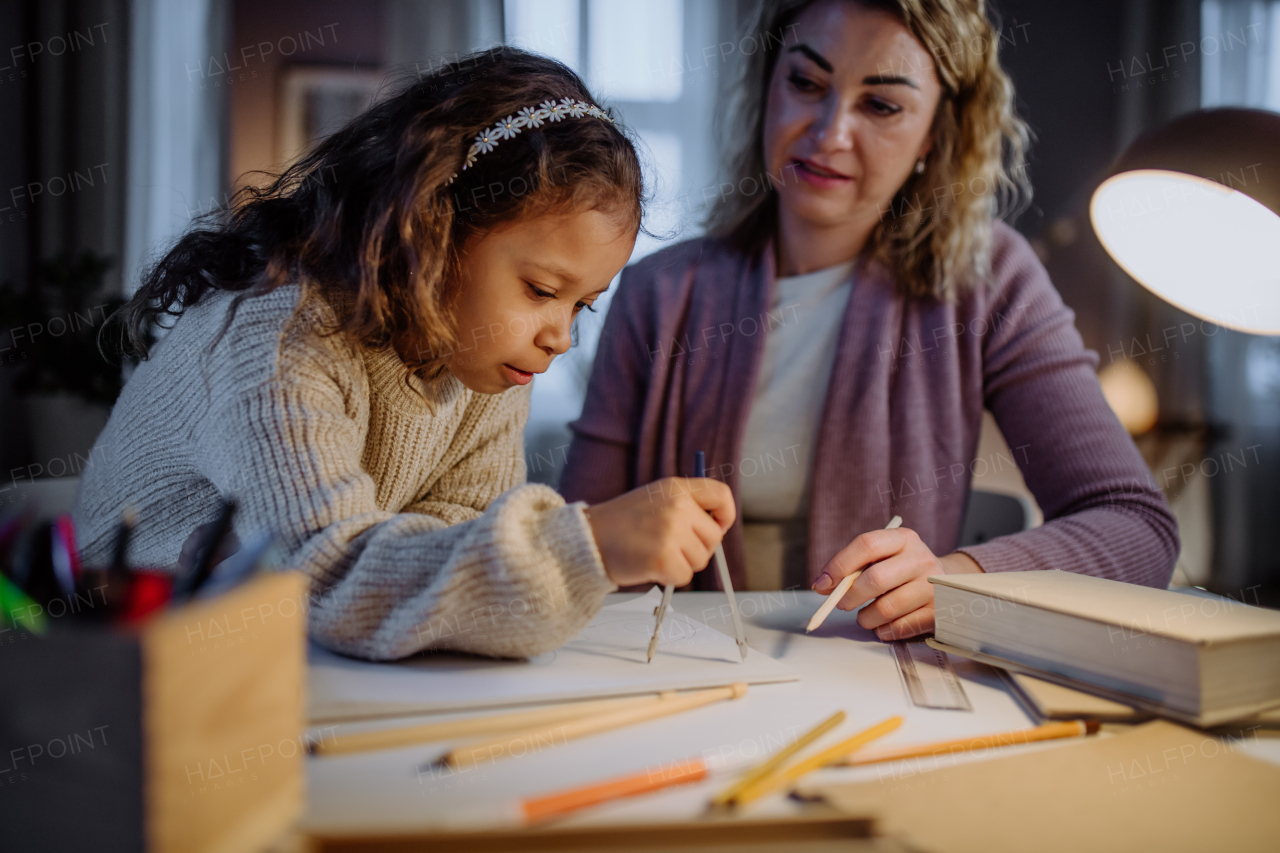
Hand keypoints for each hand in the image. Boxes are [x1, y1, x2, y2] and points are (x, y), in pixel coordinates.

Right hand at [585, 477, 735, 587]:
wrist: (587, 540)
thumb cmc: (619, 524)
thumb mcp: (654, 499)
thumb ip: (684, 506)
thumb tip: (716, 526)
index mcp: (676, 487)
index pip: (721, 495)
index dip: (725, 515)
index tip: (717, 525)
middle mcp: (677, 506)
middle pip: (714, 536)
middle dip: (697, 547)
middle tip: (669, 546)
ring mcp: (671, 532)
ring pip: (701, 559)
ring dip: (682, 563)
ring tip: (654, 552)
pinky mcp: (664, 558)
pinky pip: (685, 576)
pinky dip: (670, 578)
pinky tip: (649, 565)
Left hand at [811, 526, 981, 639]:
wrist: (944, 584)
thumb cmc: (901, 570)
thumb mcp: (881, 559)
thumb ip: (852, 568)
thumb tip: (822, 585)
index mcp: (903, 539)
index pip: (867, 545)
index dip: (839, 565)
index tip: (822, 583)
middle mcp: (921, 559)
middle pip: (875, 579)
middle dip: (850, 596)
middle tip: (841, 604)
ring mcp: (934, 586)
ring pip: (886, 608)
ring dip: (866, 617)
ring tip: (865, 616)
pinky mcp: (939, 612)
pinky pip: (900, 627)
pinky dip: (883, 630)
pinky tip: (882, 625)